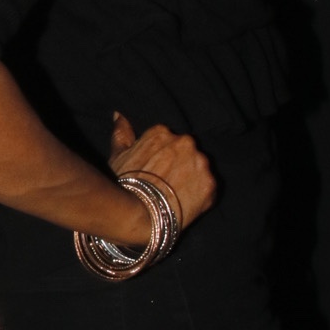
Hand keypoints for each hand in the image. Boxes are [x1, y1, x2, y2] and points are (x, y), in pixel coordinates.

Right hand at [108, 113, 216, 231]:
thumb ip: (122, 133)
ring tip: (175, 196)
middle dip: (180, 165)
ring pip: (200, 169)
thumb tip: (119, 114)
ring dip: (192, 179)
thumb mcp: (118, 155)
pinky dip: (200, 196)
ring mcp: (200, 162)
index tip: (155, 171)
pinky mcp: (210, 184)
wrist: (136, 215)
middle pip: (186, 152)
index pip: (168, 141)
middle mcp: (185, 142)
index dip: (162, 158)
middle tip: (166, 184)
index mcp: (162, 132)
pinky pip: (209, 188)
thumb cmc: (124, 184)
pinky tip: (184, 205)